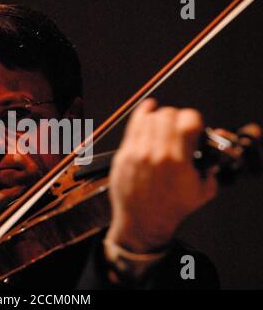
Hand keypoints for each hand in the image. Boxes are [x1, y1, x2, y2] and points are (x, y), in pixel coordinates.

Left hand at [106, 99, 216, 252]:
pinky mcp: (123, 155)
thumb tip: (209, 155)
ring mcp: (137, 153)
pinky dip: (141, 115)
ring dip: (159, 117)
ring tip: (163, 124)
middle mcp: (155, 153)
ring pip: (149, 118)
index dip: (194, 120)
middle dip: (177, 117)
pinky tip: (147, 110)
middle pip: (168, 114)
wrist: (142, 221)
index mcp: (178, 161)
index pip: (188, 120)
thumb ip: (209, 170)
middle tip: (178, 127)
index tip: (194, 126)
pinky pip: (132, 126)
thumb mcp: (201, 192)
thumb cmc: (169, 209)